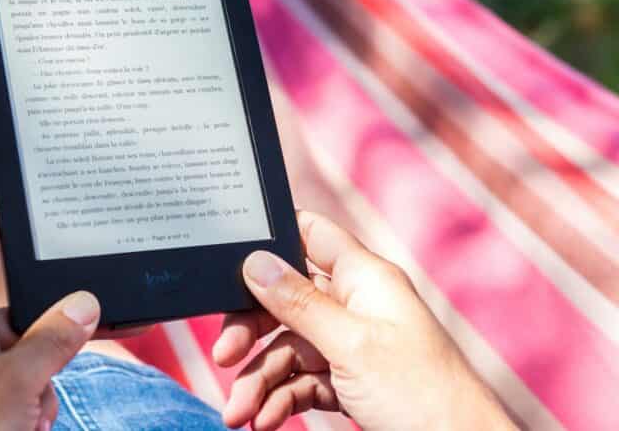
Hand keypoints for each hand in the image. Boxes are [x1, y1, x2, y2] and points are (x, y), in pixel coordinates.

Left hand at [0, 165, 99, 430]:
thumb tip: (84, 303)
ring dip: (38, 389)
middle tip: (41, 383)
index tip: (1, 152)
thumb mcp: (14, 386)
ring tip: (19, 423)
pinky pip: (16, 387)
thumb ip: (54, 339)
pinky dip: (27, 408)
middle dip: (49, 345)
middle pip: (24, 307)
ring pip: (28, 355)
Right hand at [212, 211, 514, 430]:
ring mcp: (352, 344)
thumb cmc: (421, 394)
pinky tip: (263, 421)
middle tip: (224, 357)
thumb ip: (299, 301)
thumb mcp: (350, 344)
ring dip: (259, 379)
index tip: (228, 257)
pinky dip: (279, 399)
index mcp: (364, 277)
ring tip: (238, 414)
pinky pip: (301, 380)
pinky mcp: (350, 380)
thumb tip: (255, 260)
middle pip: (285, 299)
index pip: (310, 234)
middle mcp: (355, 304)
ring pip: (287, 348)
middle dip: (250, 331)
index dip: (271, 238)